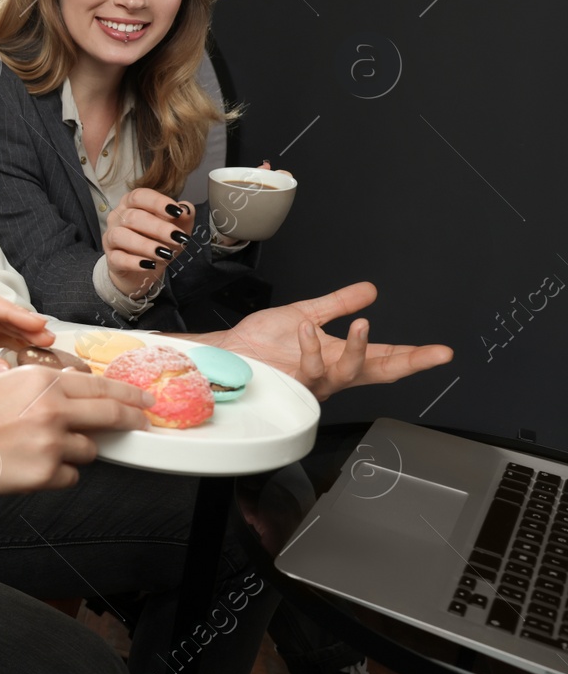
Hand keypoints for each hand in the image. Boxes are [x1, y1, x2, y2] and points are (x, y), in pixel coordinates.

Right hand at [0, 364, 154, 495]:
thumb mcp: (0, 381)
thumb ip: (38, 386)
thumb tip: (69, 392)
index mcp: (40, 380)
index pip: (99, 386)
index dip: (127, 393)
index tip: (142, 399)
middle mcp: (52, 409)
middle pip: (110, 415)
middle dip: (131, 419)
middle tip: (140, 422)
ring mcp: (51, 443)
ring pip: (88, 450)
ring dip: (74, 449)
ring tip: (38, 448)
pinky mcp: (45, 474)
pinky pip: (69, 477)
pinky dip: (57, 474)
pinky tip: (28, 465)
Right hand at [102, 188, 193, 298]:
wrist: (142, 271)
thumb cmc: (158, 242)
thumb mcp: (175, 229)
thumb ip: (183, 217)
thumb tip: (186, 210)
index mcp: (131, 204)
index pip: (139, 196)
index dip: (157, 202)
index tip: (177, 212)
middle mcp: (117, 218)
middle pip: (132, 216)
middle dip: (158, 228)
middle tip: (178, 238)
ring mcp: (110, 238)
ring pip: (120, 236)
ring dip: (145, 245)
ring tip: (165, 254)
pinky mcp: (110, 259)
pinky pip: (118, 258)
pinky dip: (134, 262)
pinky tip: (150, 265)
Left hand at [206, 282, 452, 399]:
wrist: (232, 353)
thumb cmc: (263, 341)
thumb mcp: (307, 313)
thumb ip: (338, 304)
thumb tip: (370, 290)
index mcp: (340, 357)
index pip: (385, 358)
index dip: (415, 356)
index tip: (442, 352)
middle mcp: (332, 374)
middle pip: (380, 372)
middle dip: (411, 362)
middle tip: (435, 354)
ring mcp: (315, 381)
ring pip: (349, 371)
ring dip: (359, 347)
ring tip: (363, 323)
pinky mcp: (293, 383)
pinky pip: (310, 367)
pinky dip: (311, 345)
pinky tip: (307, 328)